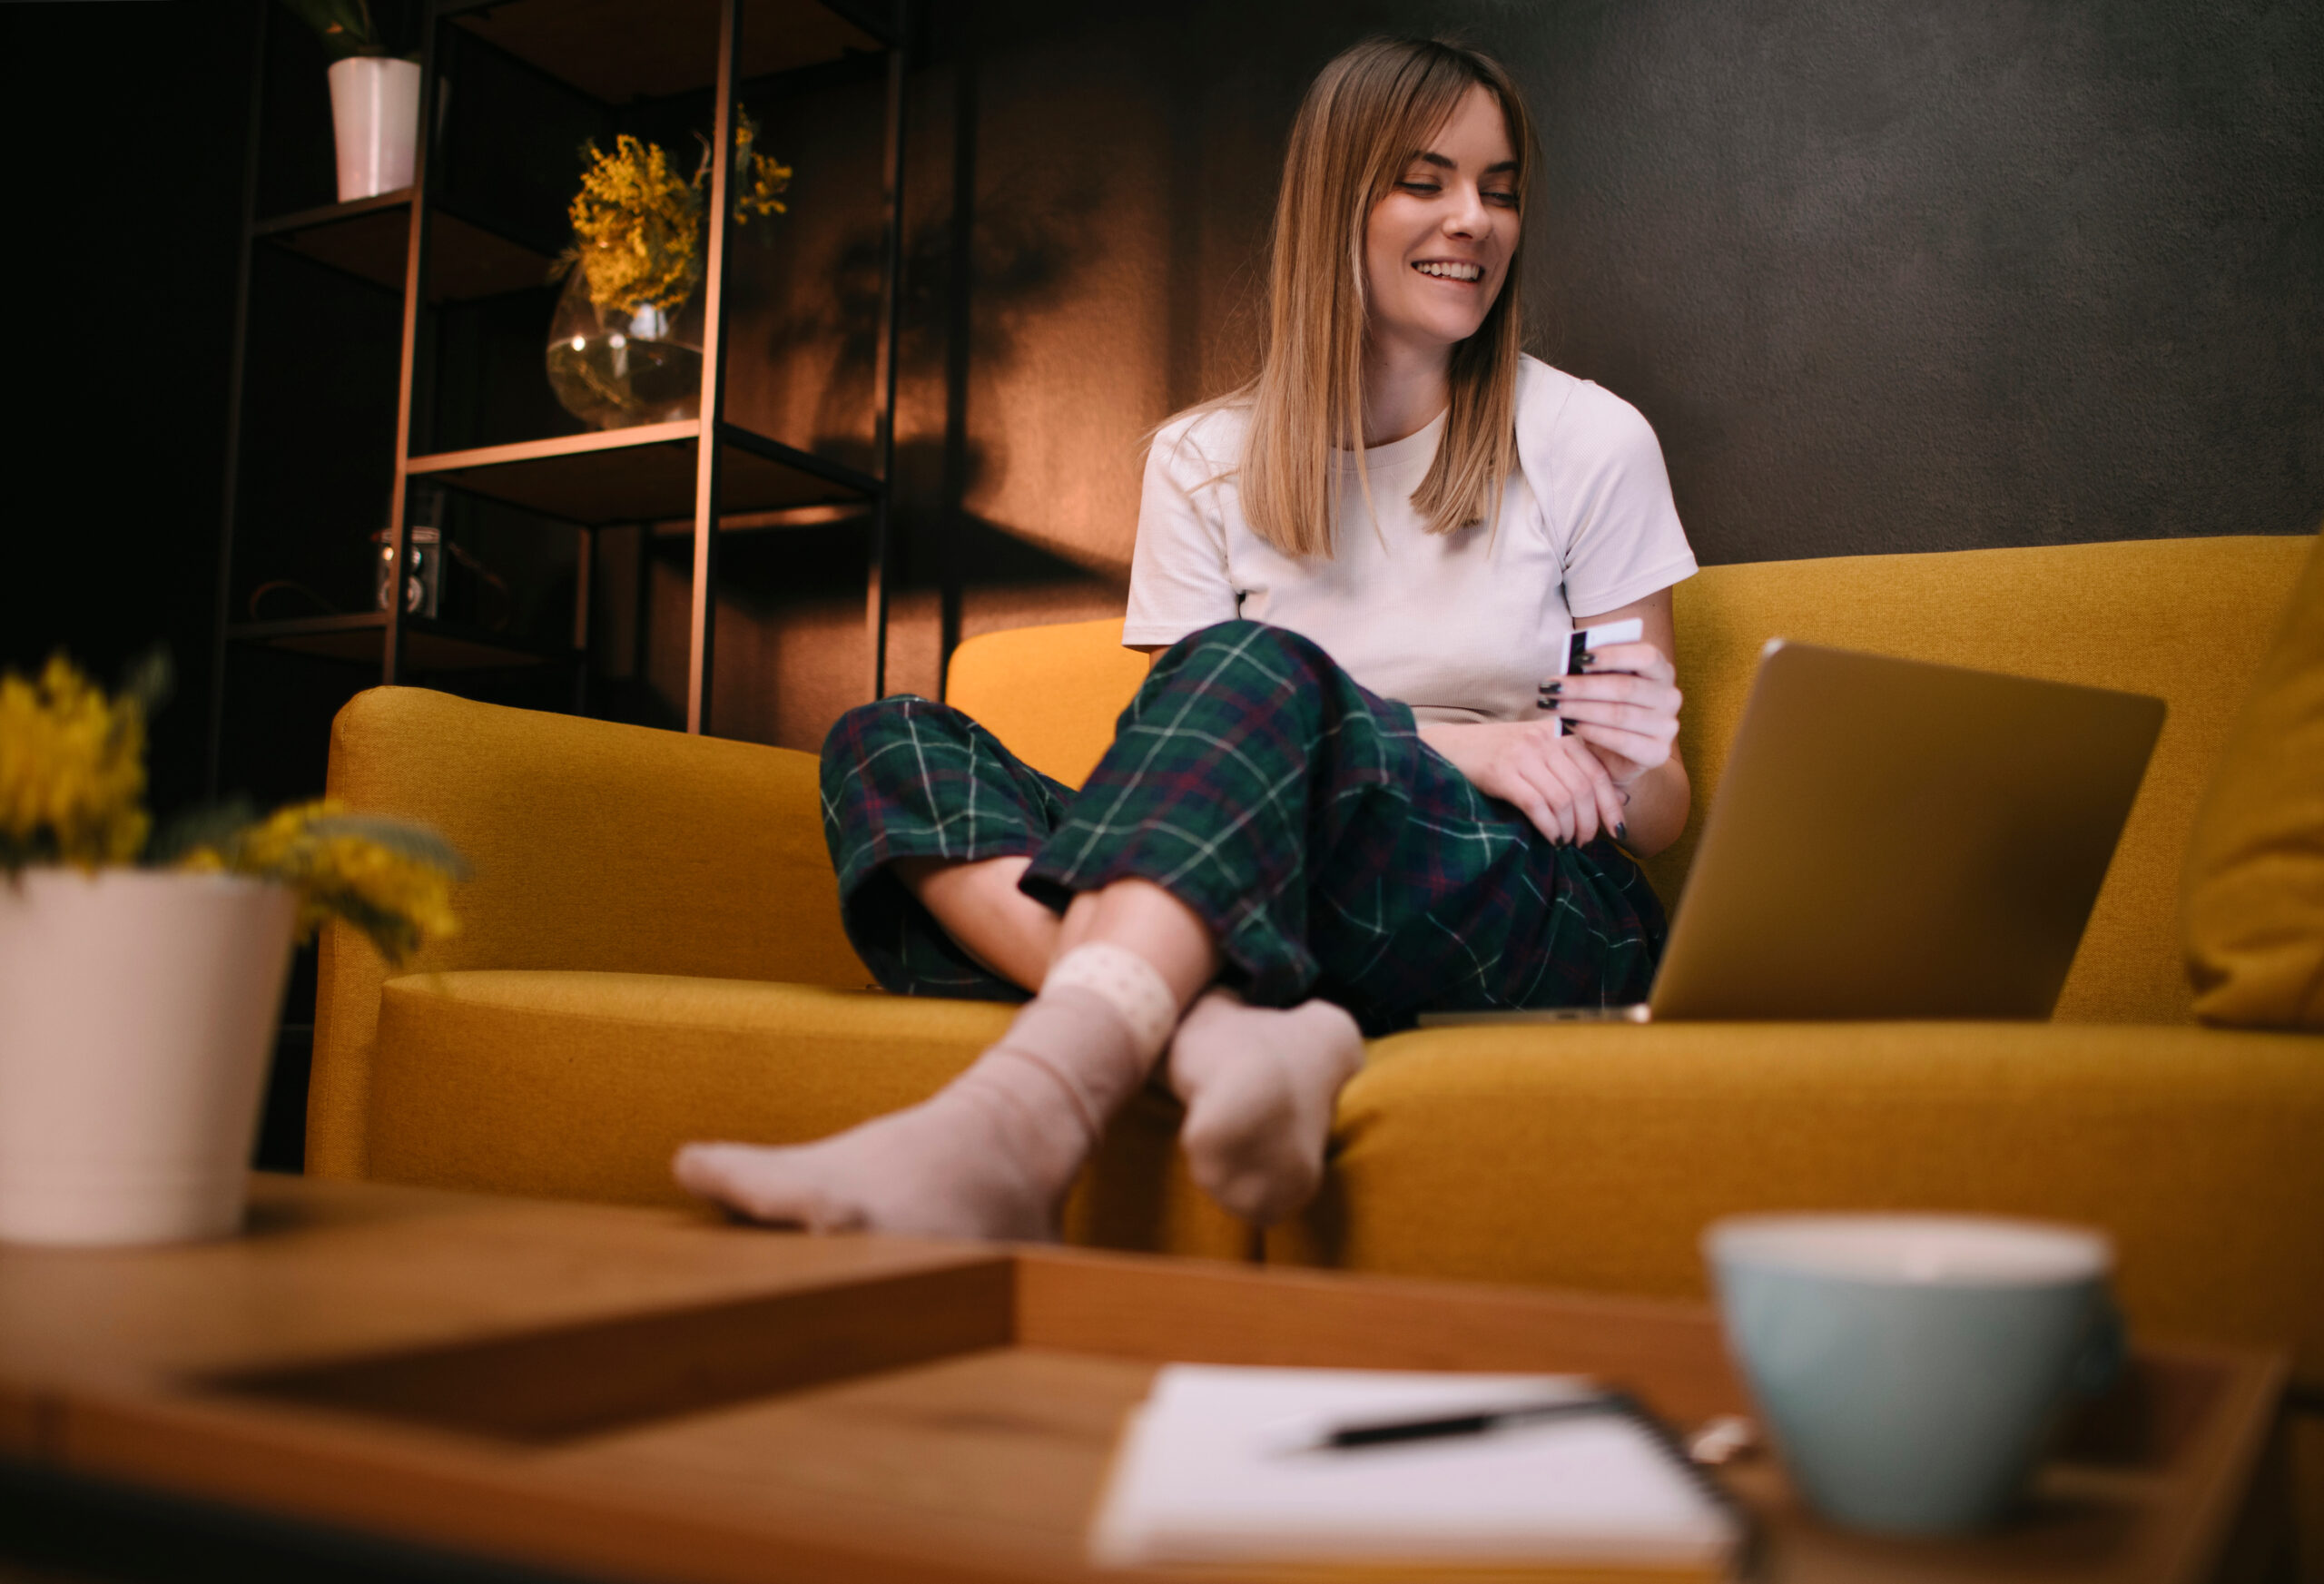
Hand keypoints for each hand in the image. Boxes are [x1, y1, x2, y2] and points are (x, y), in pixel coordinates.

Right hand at [1417, 718, 1631, 845]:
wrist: (1447, 746)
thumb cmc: (1496, 754)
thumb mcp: (1537, 752)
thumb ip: (1571, 769)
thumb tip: (1618, 798)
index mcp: (1558, 732)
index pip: (1598, 772)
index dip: (1611, 804)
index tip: (1617, 829)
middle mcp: (1544, 739)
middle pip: (1583, 788)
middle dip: (1590, 822)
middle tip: (1585, 841)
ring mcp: (1522, 754)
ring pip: (1563, 798)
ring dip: (1570, 827)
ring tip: (1566, 841)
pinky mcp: (1501, 771)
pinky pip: (1537, 805)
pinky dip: (1550, 827)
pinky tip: (1551, 838)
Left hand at [1538, 639, 1680, 789]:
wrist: (1616, 752)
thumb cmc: (1605, 706)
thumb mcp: (1602, 683)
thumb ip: (1596, 670)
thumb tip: (1574, 661)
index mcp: (1661, 670)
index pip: (1645, 657)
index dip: (1612, 655)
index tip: (1578, 658)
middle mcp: (1670, 697)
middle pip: (1625, 688)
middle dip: (1583, 687)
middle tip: (1551, 687)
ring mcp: (1667, 727)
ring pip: (1619, 714)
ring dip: (1580, 709)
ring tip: (1552, 705)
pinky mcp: (1657, 752)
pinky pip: (1621, 741)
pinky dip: (1591, 732)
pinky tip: (1568, 725)